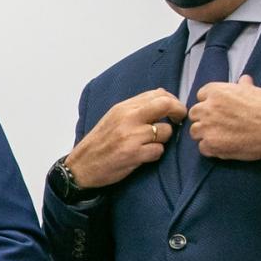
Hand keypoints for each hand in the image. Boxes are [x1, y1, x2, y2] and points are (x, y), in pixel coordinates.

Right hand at [62, 88, 184, 188]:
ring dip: (162, 139)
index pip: (158, 94)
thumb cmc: (99, 143)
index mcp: (122, 108)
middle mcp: (127, 118)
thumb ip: (136, 108)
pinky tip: (143, 156)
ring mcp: (131, 136)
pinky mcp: (133, 154)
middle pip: (166, 105)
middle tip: (179, 120)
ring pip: (166, 131)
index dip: (172, 101)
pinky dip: (154, 154)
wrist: (81, 166)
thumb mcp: (113, 118)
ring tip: (149, 144)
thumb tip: (163, 97)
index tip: (173, 110)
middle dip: (179, 112)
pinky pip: (159, 150)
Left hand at [188, 75, 260, 161]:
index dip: (211, 103)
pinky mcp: (211, 145)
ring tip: (224, 136)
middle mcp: (208, 108)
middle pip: (195, 114)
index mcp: (217, 91)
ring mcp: (207, 127)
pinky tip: (226, 146)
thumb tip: (243, 80)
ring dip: (206, 134)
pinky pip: (202, 148)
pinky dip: (212, 149)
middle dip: (205, 118)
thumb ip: (242, 87)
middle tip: (221, 124)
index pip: (201, 96)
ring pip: (195, 131)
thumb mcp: (256, 91)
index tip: (221, 109)